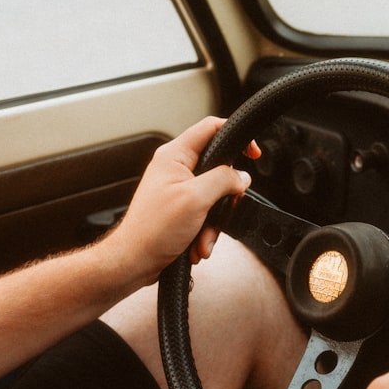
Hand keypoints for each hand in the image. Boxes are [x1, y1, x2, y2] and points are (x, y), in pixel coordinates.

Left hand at [99, 116, 258, 284]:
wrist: (135, 261)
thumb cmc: (152, 229)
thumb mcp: (196, 198)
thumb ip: (224, 180)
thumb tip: (241, 176)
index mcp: (175, 155)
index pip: (211, 128)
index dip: (236, 137)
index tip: (253, 153)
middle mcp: (176, 169)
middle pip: (219, 169)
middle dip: (225, 198)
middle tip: (221, 209)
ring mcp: (179, 189)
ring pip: (215, 197)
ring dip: (214, 222)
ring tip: (202, 238)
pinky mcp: (181, 209)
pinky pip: (206, 215)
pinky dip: (205, 232)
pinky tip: (197, 244)